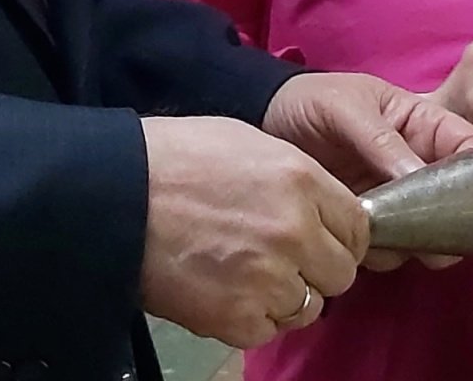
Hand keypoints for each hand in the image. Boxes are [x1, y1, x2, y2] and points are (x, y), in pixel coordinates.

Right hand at [140, 117, 365, 349]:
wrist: (114, 194)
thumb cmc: (176, 157)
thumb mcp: (249, 142)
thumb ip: (297, 179)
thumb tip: (322, 210)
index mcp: (302, 180)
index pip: (358, 227)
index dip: (340, 235)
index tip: (321, 238)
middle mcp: (296, 232)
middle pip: (342, 272)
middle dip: (318, 267)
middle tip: (282, 257)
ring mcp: (269, 279)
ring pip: (309, 306)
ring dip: (287, 294)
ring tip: (247, 274)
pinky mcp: (239, 318)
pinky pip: (271, 329)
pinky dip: (254, 317)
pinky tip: (228, 291)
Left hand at [261, 71, 472, 271]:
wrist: (260, 120)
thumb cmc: (309, 100)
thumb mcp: (346, 109)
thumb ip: (382, 140)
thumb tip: (421, 179)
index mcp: (420, 124)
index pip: (467, 146)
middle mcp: (413, 162)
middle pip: (454, 198)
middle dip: (451, 223)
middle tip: (437, 244)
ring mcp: (392, 194)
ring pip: (424, 228)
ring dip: (415, 242)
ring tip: (388, 241)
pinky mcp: (366, 220)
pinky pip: (390, 244)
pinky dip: (384, 252)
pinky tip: (364, 247)